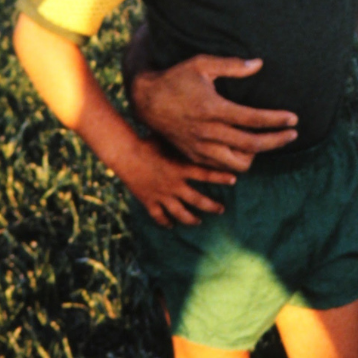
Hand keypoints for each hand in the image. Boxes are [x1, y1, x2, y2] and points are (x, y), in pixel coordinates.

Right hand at [109, 135, 243, 226]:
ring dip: (192, 219)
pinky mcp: (149, 201)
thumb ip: (183, 142)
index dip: (221, 177)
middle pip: (198, 201)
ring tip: (199, 221)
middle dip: (212, 207)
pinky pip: (159, 216)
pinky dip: (166, 222)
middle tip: (221, 209)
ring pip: (181, 213)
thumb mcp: (168, 139)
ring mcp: (162, 195)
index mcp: (180, 168)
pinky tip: (171, 225)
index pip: (206, 174)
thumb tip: (199, 131)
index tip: (234, 179)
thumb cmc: (146, 142)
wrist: (124, 154)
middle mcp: (174, 185)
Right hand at [129, 54, 297, 172]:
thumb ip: (231, 65)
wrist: (146, 101)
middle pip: (252, 144)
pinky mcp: (193, 156)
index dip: (276, 120)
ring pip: (238, 163)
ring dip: (256, 155)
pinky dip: (237, 161)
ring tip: (265, 142)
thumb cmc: (175, 78)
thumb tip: (258, 64)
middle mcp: (208, 132)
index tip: (294, 119)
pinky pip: (222, 168)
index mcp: (212, 108)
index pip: (253, 119)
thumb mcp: (201, 64)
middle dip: (277, 140)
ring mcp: (200, 147)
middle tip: (292, 134)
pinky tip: (245, 150)